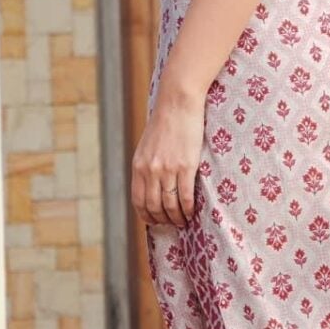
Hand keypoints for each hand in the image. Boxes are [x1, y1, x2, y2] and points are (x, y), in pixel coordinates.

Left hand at [131, 89, 204, 228]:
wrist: (177, 103)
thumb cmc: (165, 122)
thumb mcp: (147, 146)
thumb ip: (146, 165)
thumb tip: (150, 184)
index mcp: (138, 166)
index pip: (138, 200)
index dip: (146, 215)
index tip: (155, 221)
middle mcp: (150, 171)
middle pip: (153, 206)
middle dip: (162, 220)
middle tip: (172, 224)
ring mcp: (167, 169)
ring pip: (169, 205)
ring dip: (176, 218)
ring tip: (183, 221)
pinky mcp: (185, 166)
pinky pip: (184, 196)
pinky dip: (187, 209)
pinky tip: (191, 212)